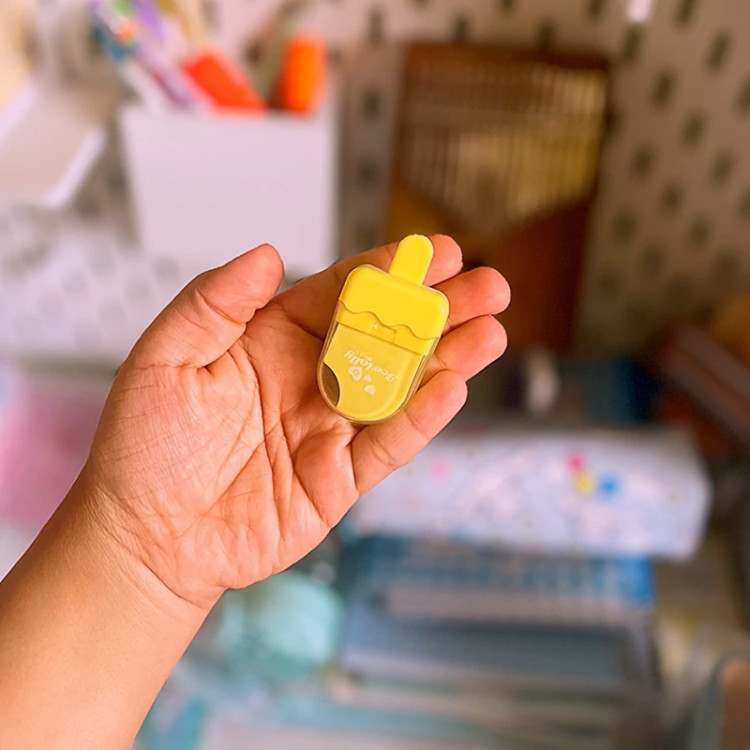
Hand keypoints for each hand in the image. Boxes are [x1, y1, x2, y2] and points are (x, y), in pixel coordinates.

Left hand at [80, 237, 508, 609]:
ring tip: (491, 330)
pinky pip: (388, 444)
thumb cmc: (145, 445)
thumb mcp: (165, 358)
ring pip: (400, 387)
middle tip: (488, 283)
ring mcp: (330, 429)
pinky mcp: (341, 478)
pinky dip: (422, 418)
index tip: (431, 251)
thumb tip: (270, 254)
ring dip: (447, 358)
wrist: (146, 536)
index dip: (387, 272)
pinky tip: (453, 386)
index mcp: (272, 341)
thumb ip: (214, 303)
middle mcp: (311, 379)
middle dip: (437, 309)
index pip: (340, 294)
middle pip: (385, 336)